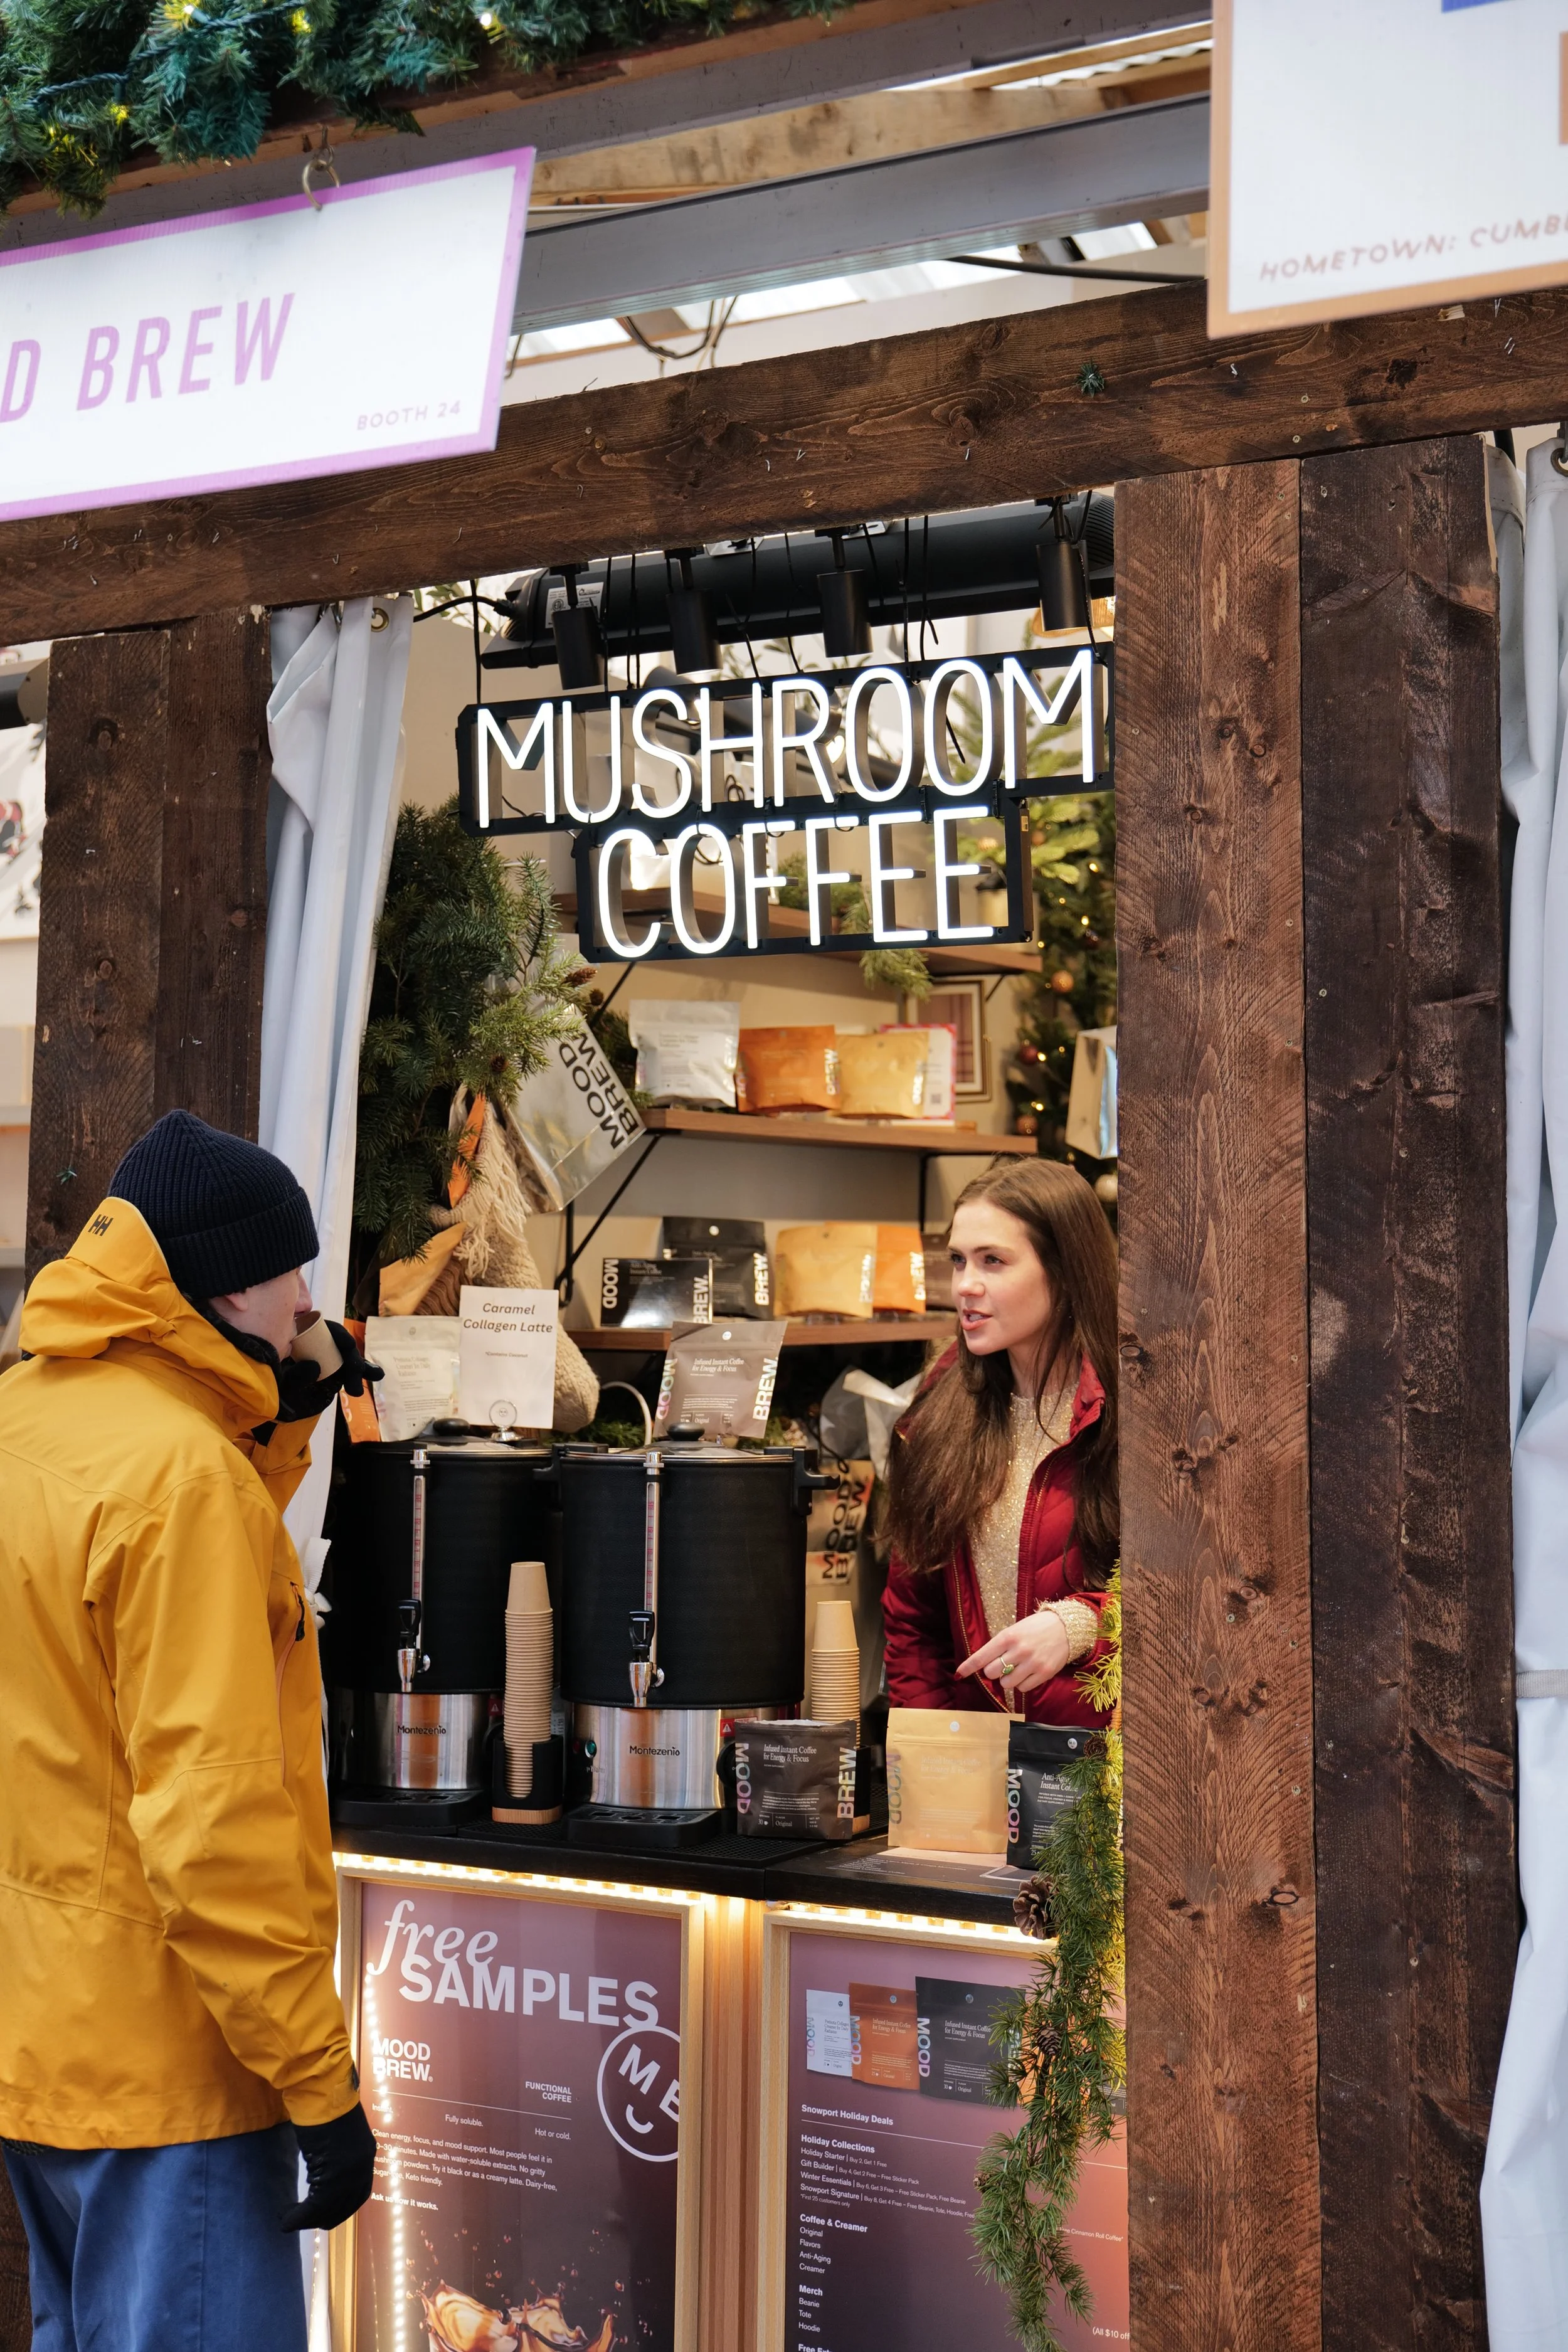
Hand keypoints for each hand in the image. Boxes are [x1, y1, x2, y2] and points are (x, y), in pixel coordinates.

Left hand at [274, 1321, 383, 1423]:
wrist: (276, 1413)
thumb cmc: (272, 1396)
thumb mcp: (279, 1388)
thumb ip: (294, 1378)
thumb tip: (315, 1366)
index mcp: (297, 1342)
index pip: (321, 1330)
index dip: (337, 1334)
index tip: (348, 1345)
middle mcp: (313, 1347)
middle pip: (338, 1344)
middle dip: (351, 1359)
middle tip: (356, 1375)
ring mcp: (326, 1360)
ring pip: (347, 1357)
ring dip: (361, 1367)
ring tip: (373, 1377)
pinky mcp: (335, 1373)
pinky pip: (351, 1370)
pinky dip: (365, 1371)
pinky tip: (378, 1374)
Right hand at [280, 2101, 377, 2231]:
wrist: (320, 2090)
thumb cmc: (324, 2107)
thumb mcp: (338, 2137)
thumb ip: (339, 2157)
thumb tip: (326, 2174)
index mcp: (367, 2156)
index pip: (360, 2195)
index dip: (342, 2209)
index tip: (324, 2215)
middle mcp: (363, 2166)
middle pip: (345, 2207)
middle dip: (323, 2217)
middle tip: (303, 2219)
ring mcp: (350, 2171)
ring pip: (329, 2210)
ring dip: (307, 2220)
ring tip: (288, 2218)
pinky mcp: (333, 2173)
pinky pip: (316, 2206)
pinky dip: (299, 2217)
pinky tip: (285, 2218)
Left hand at [956, 1608, 1071, 1696]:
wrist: (1066, 1628)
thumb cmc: (1035, 1628)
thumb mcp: (1014, 1630)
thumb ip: (999, 1646)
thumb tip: (982, 1666)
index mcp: (1008, 1636)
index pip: (982, 1656)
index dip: (968, 1667)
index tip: (958, 1674)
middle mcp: (1019, 1650)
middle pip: (991, 1673)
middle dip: (993, 1671)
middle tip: (1002, 1664)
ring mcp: (1032, 1663)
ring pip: (1007, 1683)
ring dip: (1008, 1679)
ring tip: (1018, 1668)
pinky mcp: (1044, 1673)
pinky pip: (1023, 1688)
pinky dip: (1022, 1684)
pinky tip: (1028, 1672)